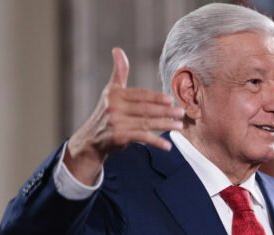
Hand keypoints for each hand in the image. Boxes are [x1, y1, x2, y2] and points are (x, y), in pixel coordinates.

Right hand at [66, 47, 184, 184]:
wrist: (91, 139)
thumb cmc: (106, 112)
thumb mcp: (111, 91)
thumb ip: (119, 72)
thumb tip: (117, 50)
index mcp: (114, 94)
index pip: (140, 95)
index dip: (156, 97)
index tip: (171, 100)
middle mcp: (113, 107)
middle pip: (145, 109)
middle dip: (166, 111)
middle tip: (181, 113)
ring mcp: (116, 122)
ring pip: (146, 123)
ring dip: (165, 125)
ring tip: (179, 126)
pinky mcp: (118, 137)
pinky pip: (141, 138)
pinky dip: (155, 141)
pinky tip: (167, 145)